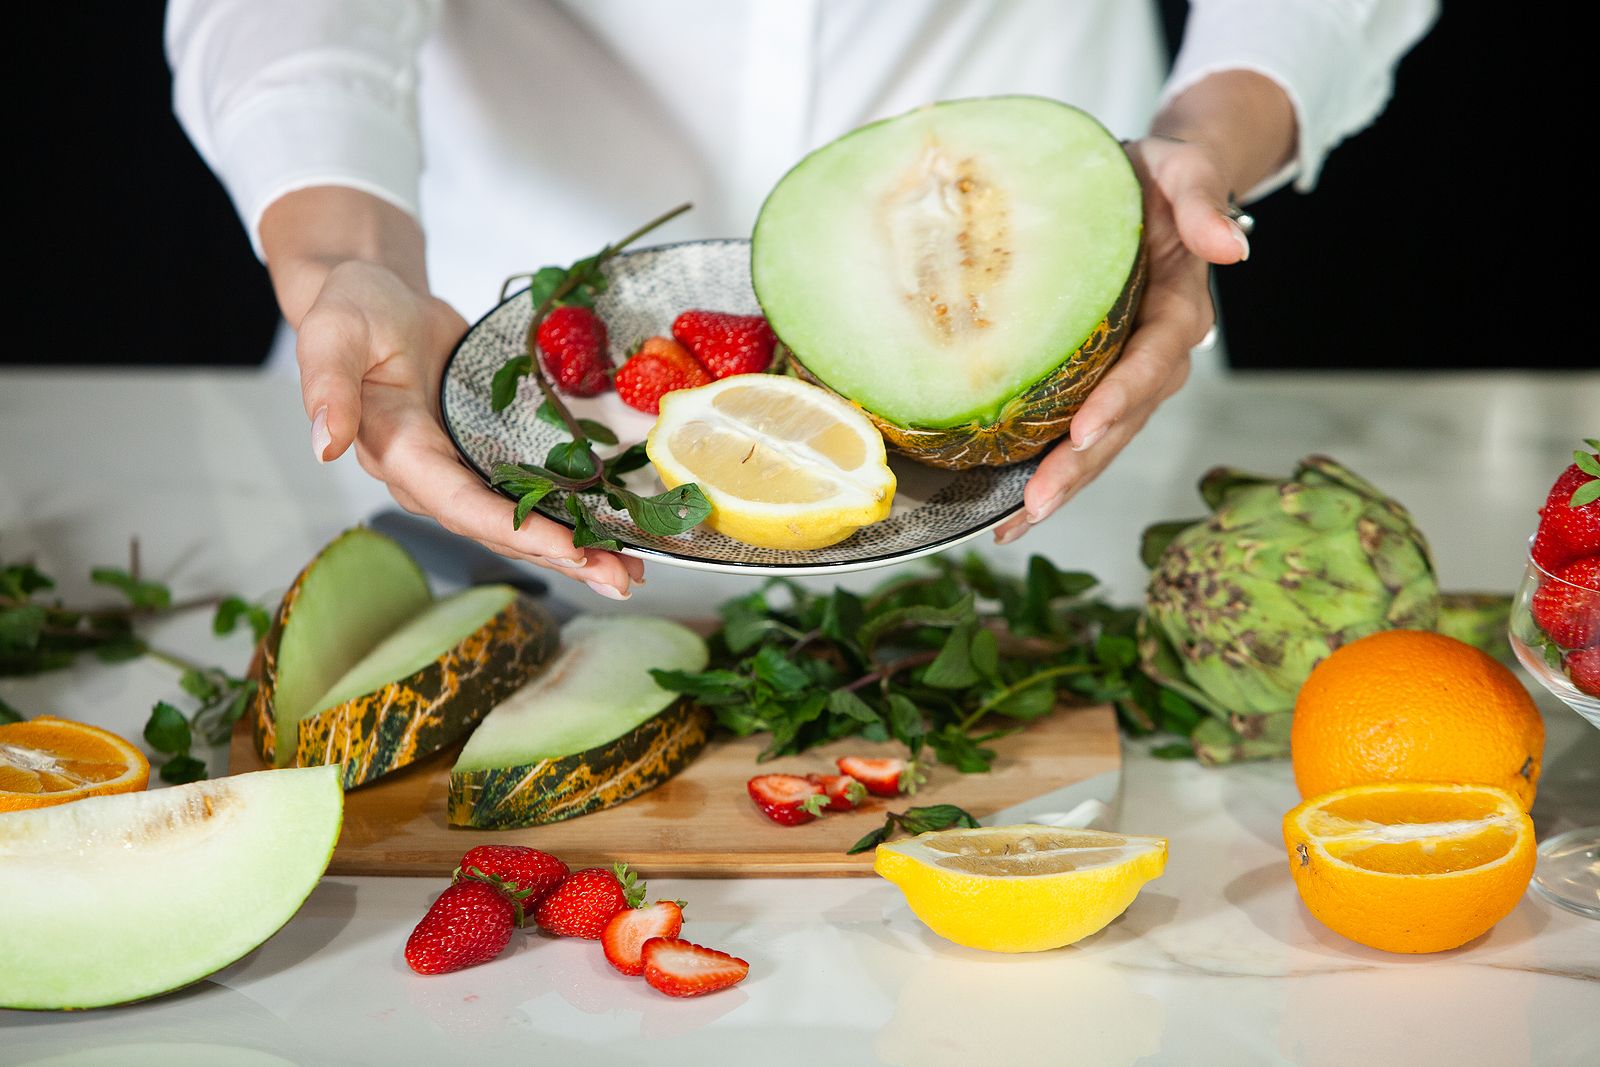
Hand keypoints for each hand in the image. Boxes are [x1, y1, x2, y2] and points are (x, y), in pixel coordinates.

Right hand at [295, 260, 642, 597]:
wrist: (377, 298)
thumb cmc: (353, 311)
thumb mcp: (332, 333)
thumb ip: (326, 385)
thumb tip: (324, 446)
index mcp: (399, 454)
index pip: (462, 507)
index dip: (518, 532)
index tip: (573, 551)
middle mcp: (432, 477)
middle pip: (500, 530)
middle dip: (562, 556)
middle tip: (622, 581)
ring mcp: (462, 469)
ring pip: (520, 523)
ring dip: (575, 549)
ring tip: (631, 573)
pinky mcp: (487, 455)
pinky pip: (529, 493)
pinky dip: (571, 514)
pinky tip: (614, 529)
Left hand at [993, 137, 1243, 543]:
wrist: (1144, 182)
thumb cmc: (1157, 174)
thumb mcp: (1182, 169)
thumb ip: (1203, 202)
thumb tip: (1232, 249)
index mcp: (1178, 310)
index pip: (1152, 363)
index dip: (1121, 398)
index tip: (1085, 429)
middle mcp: (1156, 354)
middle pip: (1122, 421)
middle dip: (1081, 466)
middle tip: (1037, 502)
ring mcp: (1126, 375)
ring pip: (1099, 442)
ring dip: (1061, 484)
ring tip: (1016, 522)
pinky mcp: (1095, 382)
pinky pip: (1073, 434)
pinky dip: (1043, 472)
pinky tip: (1006, 509)